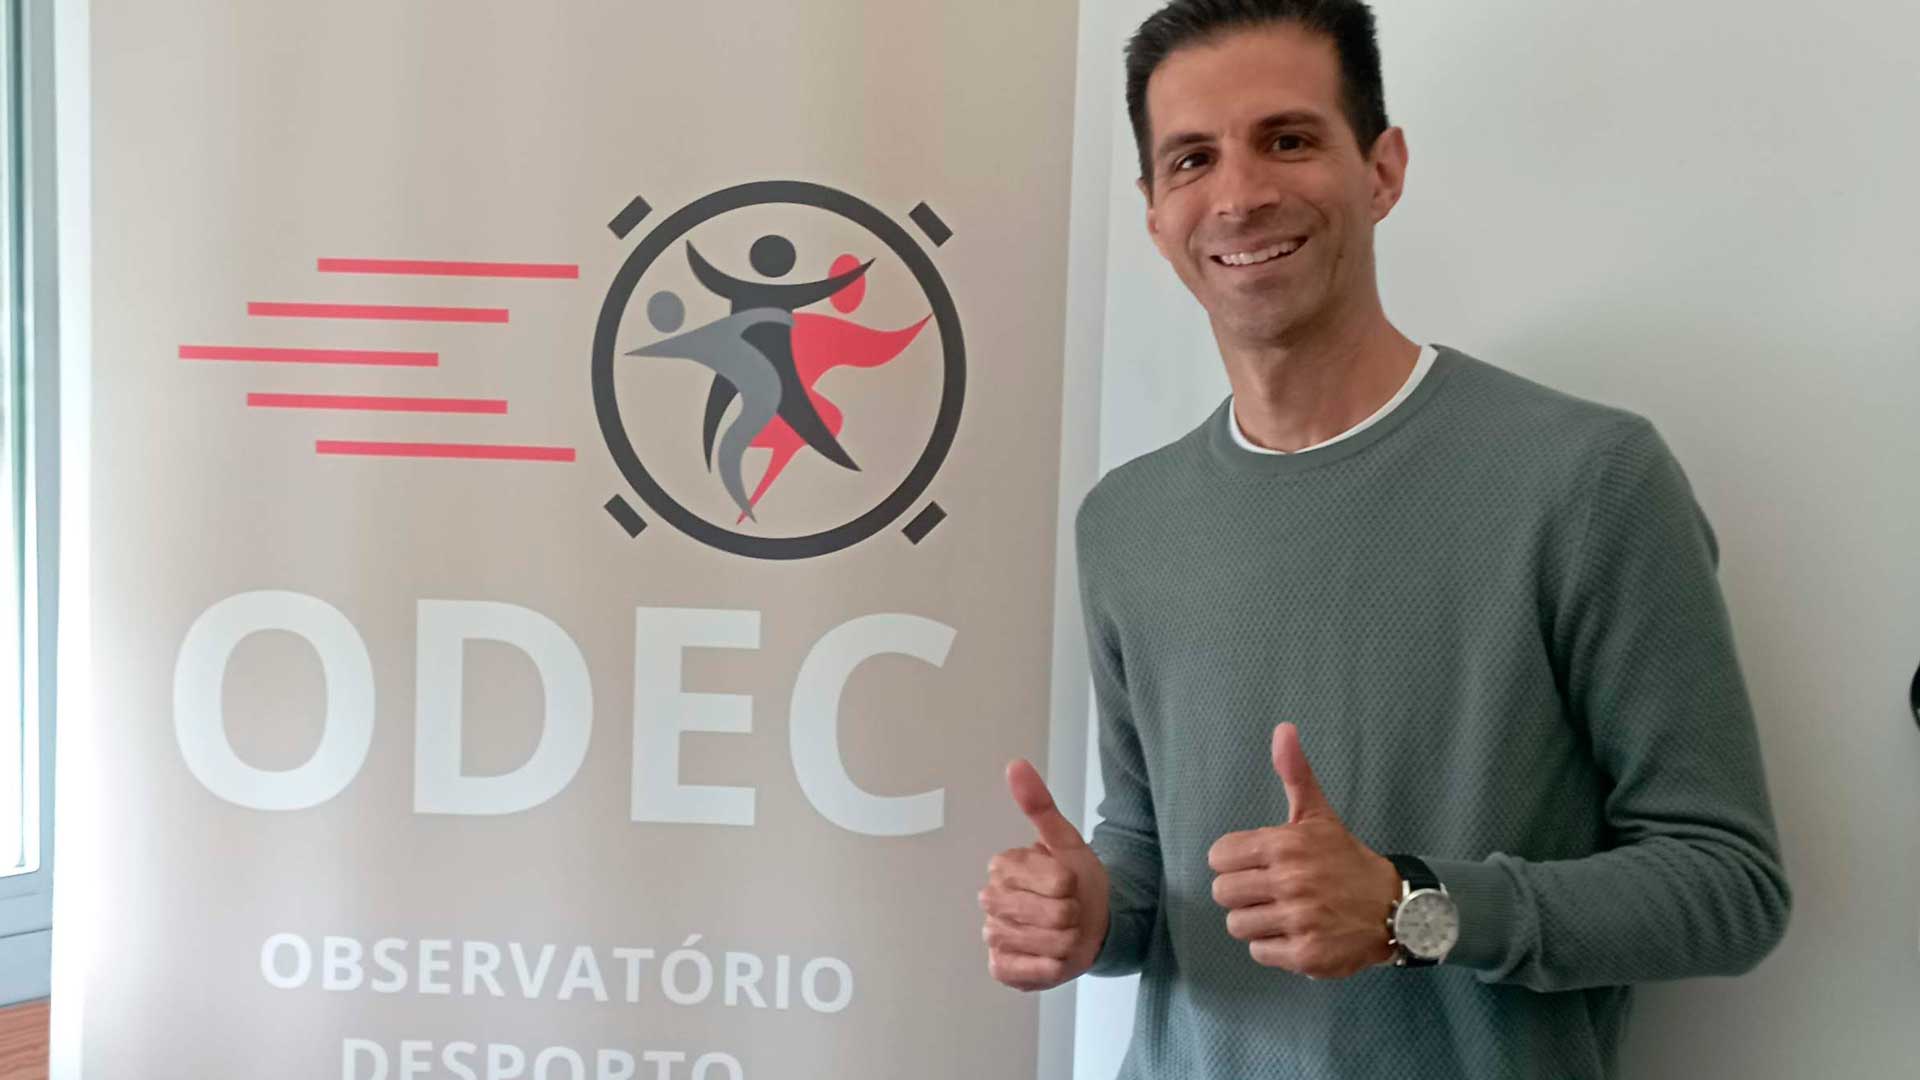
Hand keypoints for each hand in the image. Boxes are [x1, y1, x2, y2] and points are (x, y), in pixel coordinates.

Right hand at [979, 759, 1110, 991]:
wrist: (1090, 924)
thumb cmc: (1077, 880)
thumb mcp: (1065, 841)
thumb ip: (1039, 805)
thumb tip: (1015, 764)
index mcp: (1003, 866)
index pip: (1057, 880)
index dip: (1072, 886)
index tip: (1069, 885)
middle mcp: (991, 900)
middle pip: (1054, 914)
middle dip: (1073, 915)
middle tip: (1070, 912)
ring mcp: (993, 936)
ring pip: (1046, 943)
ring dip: (1067, 942)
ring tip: (1064, 934)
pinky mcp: (1000, 968)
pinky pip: (1030, 972)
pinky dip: (1050, 968)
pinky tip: (1053, 958)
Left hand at [1207, 722, 1401, 979]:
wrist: (1394, 907)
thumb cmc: (1345, 859)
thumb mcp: (1318, 816)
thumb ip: (1295, 774)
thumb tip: (1283, 729)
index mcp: (1284, 845)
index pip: (1219, 857)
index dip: (1234, 862)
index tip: (1257, 865)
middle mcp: (1290, 882)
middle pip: (1223, 893)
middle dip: (1242, 893)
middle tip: (1269, 891)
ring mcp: (1298, 920)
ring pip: (1238, 925)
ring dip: (1256, 922)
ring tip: (1283, 913)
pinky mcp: (1305, 954)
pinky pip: (1259, 952)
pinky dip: (1273, 946)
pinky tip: (1296, 933)